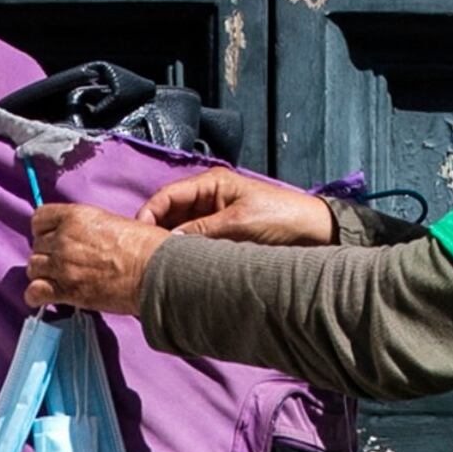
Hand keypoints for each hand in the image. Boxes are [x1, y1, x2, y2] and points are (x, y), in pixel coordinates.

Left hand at [27, 202, 164, 314]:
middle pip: (37, 246)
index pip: (39, 218)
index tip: (53, 238)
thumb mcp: (111, 222)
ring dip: (43, 274)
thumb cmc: (144, 246)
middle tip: (63, 264)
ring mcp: (62, 265)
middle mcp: (63, 238)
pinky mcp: (66, 290)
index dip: (44, 229)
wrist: (154, 271)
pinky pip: (34, 293)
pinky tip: (46, 297)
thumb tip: (79, 239)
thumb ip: (86, 228)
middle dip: (48, 255)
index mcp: (75, 216)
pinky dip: (37, 296)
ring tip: (58, 280)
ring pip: (33, 268)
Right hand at [136, 168, 338, 245]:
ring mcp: (214, 218)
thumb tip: (168, 243)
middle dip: (155, 232)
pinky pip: (194, 244)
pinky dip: (184, 254)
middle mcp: (208, 198)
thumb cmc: (281, 218)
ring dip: (169, 245)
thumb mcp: (239, 222)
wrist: (315, 234)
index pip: (167, 195)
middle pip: (169, 214)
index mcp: (211, 183)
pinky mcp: (222, 236)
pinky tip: (177, 268)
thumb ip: (202, 231)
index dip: (149, 213)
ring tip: (156, 265)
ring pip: (180, 231)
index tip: (137, 235)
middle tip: (143, 256)